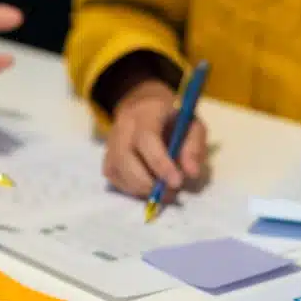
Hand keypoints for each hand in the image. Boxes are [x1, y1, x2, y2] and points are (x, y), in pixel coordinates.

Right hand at [104, 81, 207, 197]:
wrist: (145, 108)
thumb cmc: (173, 119)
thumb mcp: (192, 126)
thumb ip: (194, 148)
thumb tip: (191, 173)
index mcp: (146, 112)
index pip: (146, 138)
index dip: (160, 163)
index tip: (177, 182)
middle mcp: (123, 126)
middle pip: (125, 158)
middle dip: (149, 182)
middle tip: (171, 193)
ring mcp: (111, 142)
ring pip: (117, 171)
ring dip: (140, 188)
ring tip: (163, 192)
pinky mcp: (107, 157)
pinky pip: (114, 177)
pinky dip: (131, 188)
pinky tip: (147, 186)